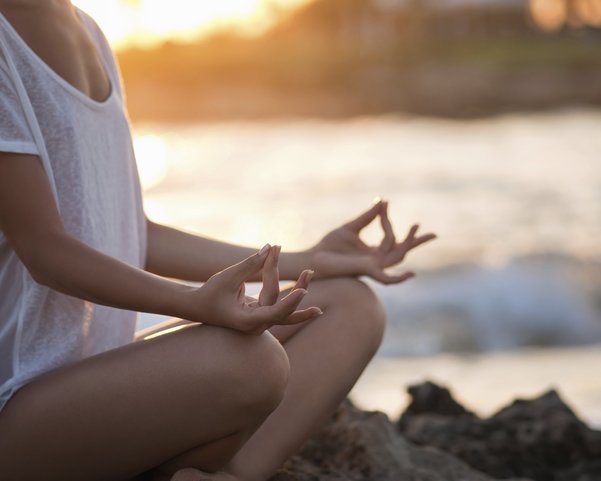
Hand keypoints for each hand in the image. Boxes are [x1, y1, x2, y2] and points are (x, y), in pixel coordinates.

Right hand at [188, 244, 322, 334]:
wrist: (197, 307)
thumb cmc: (210, 293)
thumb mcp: (228, 277)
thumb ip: (250, 264)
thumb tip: (269, 247)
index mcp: (247, 322)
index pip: (274, 312)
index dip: (290, 302)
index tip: (304, 291)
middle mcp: (257, 325)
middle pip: (283, 309)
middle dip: (298, 290)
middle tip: (310, 272)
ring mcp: (260, 321)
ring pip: (284, 307)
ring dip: (297, 289)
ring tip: (309, 272)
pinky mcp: (261, 314)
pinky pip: (279, 303)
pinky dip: (289, 291)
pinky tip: (303, 282)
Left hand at [307, 200, 436, 283]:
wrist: (314, 258)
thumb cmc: (330, 245)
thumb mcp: (351, 227)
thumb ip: (368, 217)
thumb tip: (383, 201)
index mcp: (373, 252)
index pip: (393, 240)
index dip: (392, 222)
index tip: (386, 204)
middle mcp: (377, 261)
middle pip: (402, 251)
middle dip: (417, 242)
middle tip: (434, 234)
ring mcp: (374, 268)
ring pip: (397, 258)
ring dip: (409, 245)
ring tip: (417, 229)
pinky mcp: (367, 272)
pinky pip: (387, 280)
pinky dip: (399, 278)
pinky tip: (411, 273)